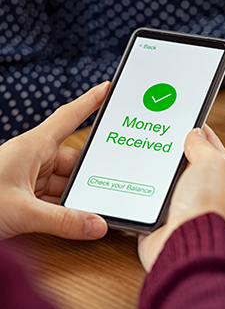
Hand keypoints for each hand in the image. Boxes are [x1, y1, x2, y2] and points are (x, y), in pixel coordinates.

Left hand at [0, 82, 110, 240]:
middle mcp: (33, 158)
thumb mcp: (20, 211)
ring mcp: (30, 177)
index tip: (108, 89)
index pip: (69, 116)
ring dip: (78, 196)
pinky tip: (77, 218)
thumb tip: (96, 225)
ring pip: (65, 182)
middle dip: (91, 173)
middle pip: (73, 159)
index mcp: (32, 147)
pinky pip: (55, 197)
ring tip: (95, 207)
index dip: (90, 101)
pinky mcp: (25, 196)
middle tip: (113, 181)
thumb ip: (62, 220)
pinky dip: (66, 208)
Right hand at [137, 125, 224, 271]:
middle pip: (187, 161)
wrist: (185, 243)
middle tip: (161, 132)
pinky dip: (144, 186)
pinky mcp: (163, 216)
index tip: (186, 118)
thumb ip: (205, 145)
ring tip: (147, 149)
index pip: (211, 146)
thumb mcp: (215, 163)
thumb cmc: (207, 209)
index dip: (199, 131)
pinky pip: (151, 195)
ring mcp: (184, 204)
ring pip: (168, 177)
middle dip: (175, 148)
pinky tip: (137, 176)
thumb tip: (196, 133)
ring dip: (158, 167)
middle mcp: (206, 192)